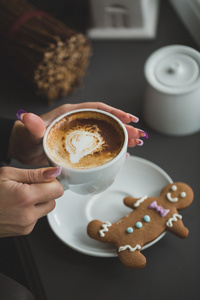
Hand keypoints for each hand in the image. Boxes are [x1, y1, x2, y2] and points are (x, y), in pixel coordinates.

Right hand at [0, 166, 62, 236]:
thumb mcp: (8, 175)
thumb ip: (35, 174)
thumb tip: (54, 171)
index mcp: (26, 198)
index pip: (58, 190)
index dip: (52, 181)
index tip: (45, 178)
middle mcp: (28, 215)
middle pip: (54, 200)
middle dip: (46, 192)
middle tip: (29, 186)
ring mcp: (26, 226)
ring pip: (46, 209)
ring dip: (39, 202)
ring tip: (20, 196)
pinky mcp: (24, 232)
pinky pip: (37, 218)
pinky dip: (31, 211)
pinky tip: (17, 206)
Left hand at [9, 102, 147, 164]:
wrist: (24, 149)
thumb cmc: (26, 139)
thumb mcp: (29, 133)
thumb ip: (33, 126)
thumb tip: (31, 118)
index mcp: (71, 114)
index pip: (97, 109)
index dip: (114, 113)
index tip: (128, 118)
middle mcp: (79, 122)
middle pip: (106, 121)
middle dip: (124, 127)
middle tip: (138, 135)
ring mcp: (81, 133)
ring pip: (107, 132)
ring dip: (122, 136)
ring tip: (136, 142)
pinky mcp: (81, 145)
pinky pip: (101, 144)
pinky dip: (113, 148)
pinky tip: (123, 152)